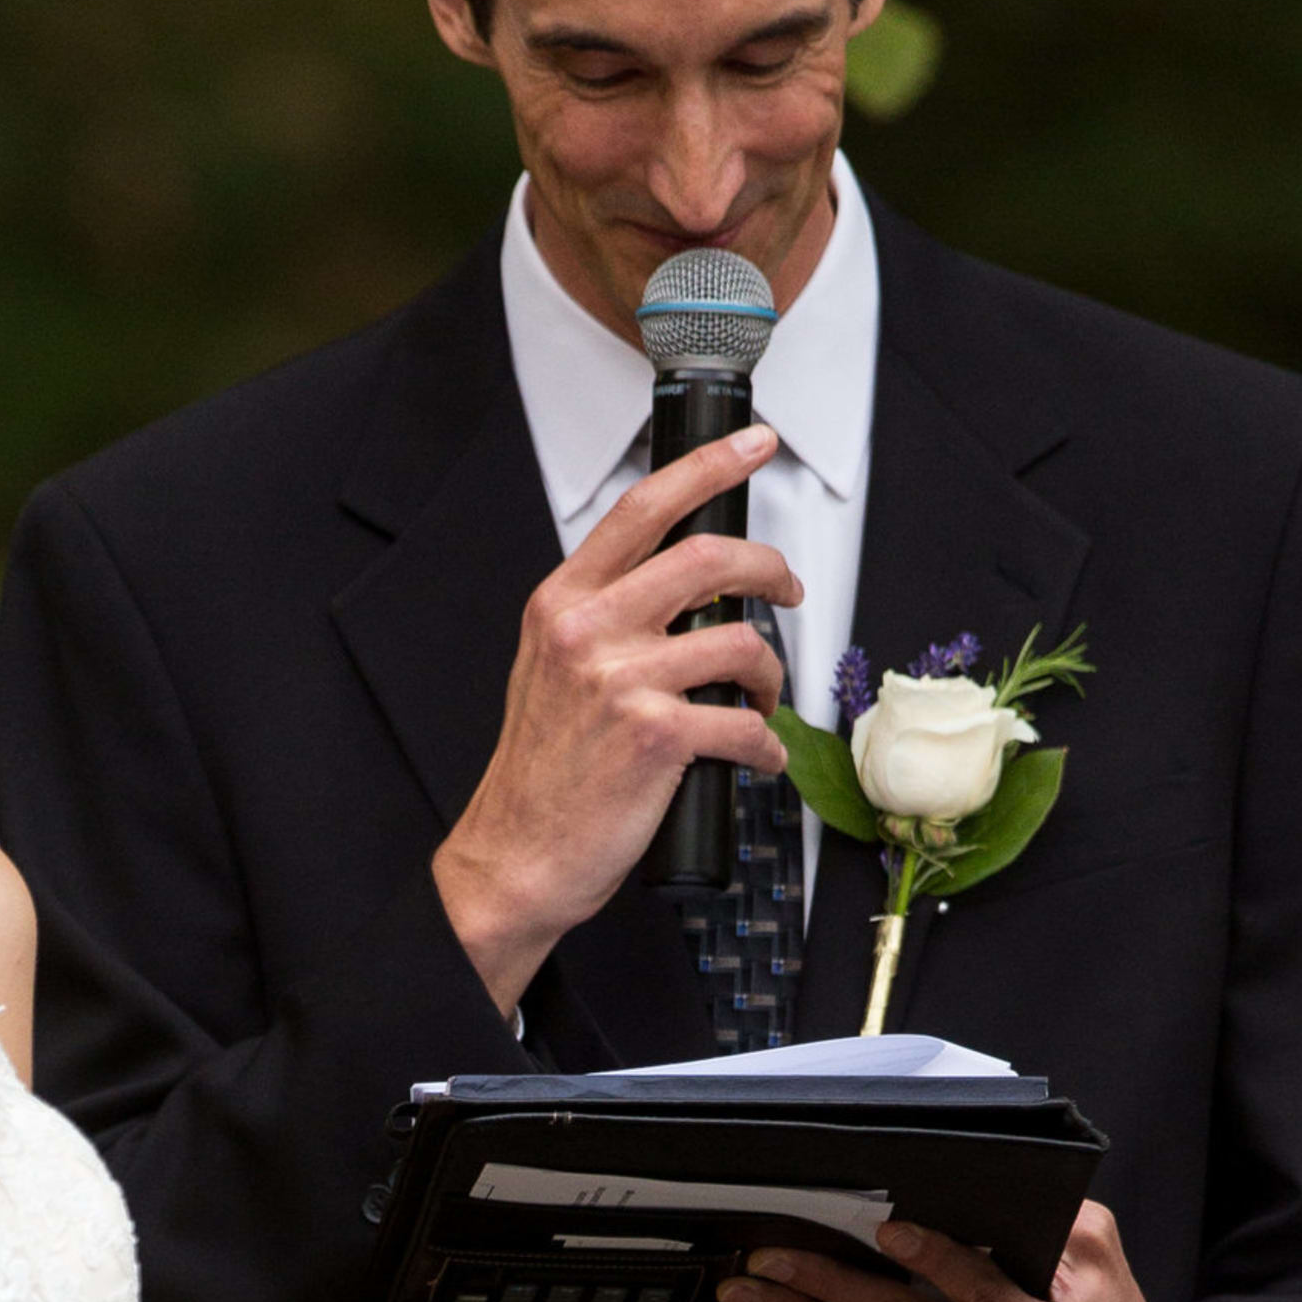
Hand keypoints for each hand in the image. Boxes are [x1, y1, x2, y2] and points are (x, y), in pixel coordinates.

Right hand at [432, 439, 801, 1018]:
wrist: (515, 856)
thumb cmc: (541, 776)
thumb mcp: (550, 671)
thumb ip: (600, 621)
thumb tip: (678, 593)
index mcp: (562, 603)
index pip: (643, 508)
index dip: (709, 468)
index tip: (754, 445)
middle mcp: (588, 629)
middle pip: (709, 557)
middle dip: (770, 570)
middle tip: (787, 590)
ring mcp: (622, 680)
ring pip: (739, 643)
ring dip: (769, 674)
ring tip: (760, 699)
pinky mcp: (656, 736)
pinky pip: (743, 723)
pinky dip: (763, 744)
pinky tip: (755, 756)